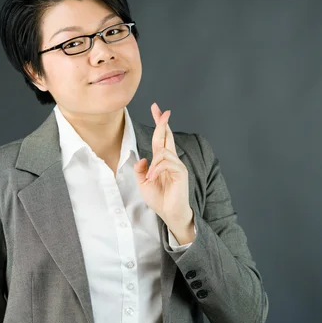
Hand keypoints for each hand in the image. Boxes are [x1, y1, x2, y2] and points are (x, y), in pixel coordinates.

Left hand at [133, 103, 193, 241]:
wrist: (169, 213)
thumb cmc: (159, 199)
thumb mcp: (143, 183)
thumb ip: (140, 170)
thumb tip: (141, 158)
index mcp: (163, 161)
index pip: (162, 138)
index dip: (160, 123)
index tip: (157, 109)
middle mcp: (171, 160)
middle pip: (167, 136)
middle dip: (162, 122)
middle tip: (160, 109)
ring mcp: (177, 165)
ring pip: (163, 151)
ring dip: (153, 163)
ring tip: (150, 176)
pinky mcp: (180, 172)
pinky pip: (165, 163)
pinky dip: (156, 169)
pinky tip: (152, 177)